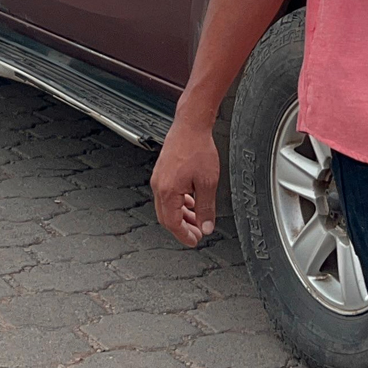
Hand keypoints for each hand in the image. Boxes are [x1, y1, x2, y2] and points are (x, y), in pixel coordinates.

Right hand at [150, 117, 219, 247]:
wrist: (190, 125)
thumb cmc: (197, 148)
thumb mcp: (208, 183)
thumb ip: (206, 209)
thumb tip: (206, 227)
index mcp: (168, 191)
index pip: (172, 223)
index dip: (184, 236)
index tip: (194, 241)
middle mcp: (159, 186)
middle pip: (167, 217)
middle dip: (183, 228)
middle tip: (197, 233)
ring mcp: (159, 178)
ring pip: (167, 206)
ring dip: (182, 215)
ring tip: (197, 218)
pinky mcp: (162, 172)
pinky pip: (167, 195)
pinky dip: (179, 203)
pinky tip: (192, 201)